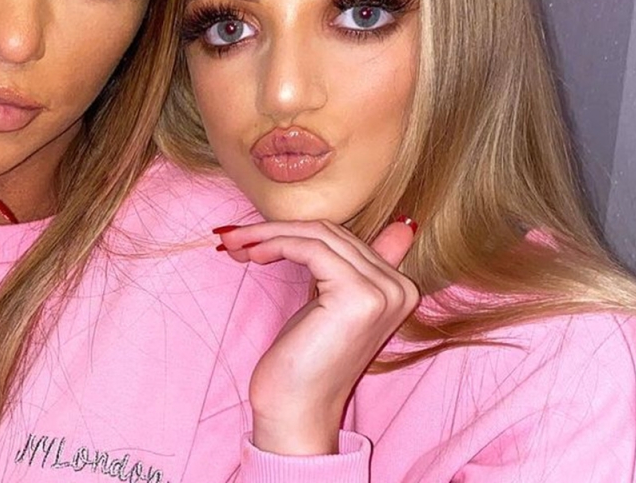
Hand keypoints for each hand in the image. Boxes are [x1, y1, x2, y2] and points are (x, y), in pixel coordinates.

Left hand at [216, 218, 418, 454]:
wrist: (297, 410)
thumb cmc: (304, 361)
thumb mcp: (326, 303)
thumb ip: (345, 265)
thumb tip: (381, 224)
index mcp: (399, 289)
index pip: (344, 238)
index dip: (296, 230)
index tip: (253, 233)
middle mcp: (399, 289)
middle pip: (331, 233)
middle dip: (276, 229)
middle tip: (235, 236)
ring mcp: (383, 292)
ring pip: (318, 236)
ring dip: (268, 234)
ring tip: (236, 244)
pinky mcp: (358, 295)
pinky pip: (310, 249)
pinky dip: (275, 244)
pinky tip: (252, 255)